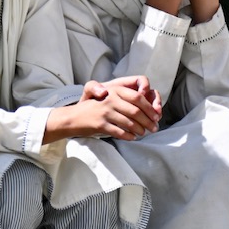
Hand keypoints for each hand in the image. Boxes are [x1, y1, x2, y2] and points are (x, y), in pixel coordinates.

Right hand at [45, 76, 161, 142]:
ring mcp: (105, 112)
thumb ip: (123, 95)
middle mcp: (110, 99)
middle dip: (148, 121)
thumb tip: (143, 98)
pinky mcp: (100, 125)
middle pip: (136, 111)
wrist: (73, 117)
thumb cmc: (94, 106)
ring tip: (143, 133)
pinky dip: (128, 136)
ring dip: (140, 130)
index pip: (138, 97)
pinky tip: (132, 137)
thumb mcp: (106, 94)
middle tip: (154, 128)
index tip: (155, 116)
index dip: (149, 107)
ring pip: (129, 122)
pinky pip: (119, 132)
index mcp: (114, 90)